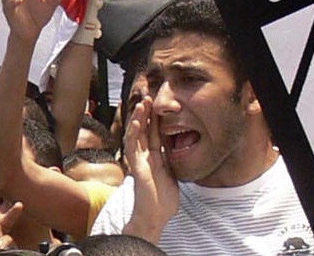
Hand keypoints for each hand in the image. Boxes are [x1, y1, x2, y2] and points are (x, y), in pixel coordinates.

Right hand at [123, 96, 178, 243]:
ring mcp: (139, 161)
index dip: (156, 119)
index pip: (154, 134)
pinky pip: (132, 147)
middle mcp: (145, 157)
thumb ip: (172, 162)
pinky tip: (137, 122)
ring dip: (139, 118)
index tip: (159, 104)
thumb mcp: (173, 175)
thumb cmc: (163, 201)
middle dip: (147, 114)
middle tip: (150, 96)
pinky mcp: (136, 167)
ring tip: (143, 103)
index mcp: (155, 158)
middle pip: (144, 131)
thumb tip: (181, 152)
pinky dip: (134, 133)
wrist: (155, 217)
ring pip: (136, 135)